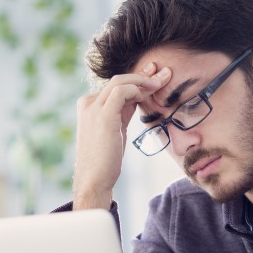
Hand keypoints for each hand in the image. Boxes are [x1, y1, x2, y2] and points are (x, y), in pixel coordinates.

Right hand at [73, 63, 170, 209]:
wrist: (94, 179)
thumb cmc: (106, 158)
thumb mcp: (116, 129)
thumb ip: (123, 111)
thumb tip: (138, 97)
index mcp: (90, 105)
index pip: (116, 85)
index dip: (137, 78)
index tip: (154, 75)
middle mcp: (89, 103)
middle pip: (118, 80)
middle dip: (143, 75)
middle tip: (163, 73)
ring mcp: (93, 108)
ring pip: (120, 81)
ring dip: (143, 80)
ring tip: (160, 83)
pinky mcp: (102, 115)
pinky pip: (121, 91)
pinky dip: (136, 89)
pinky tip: (146, 95)